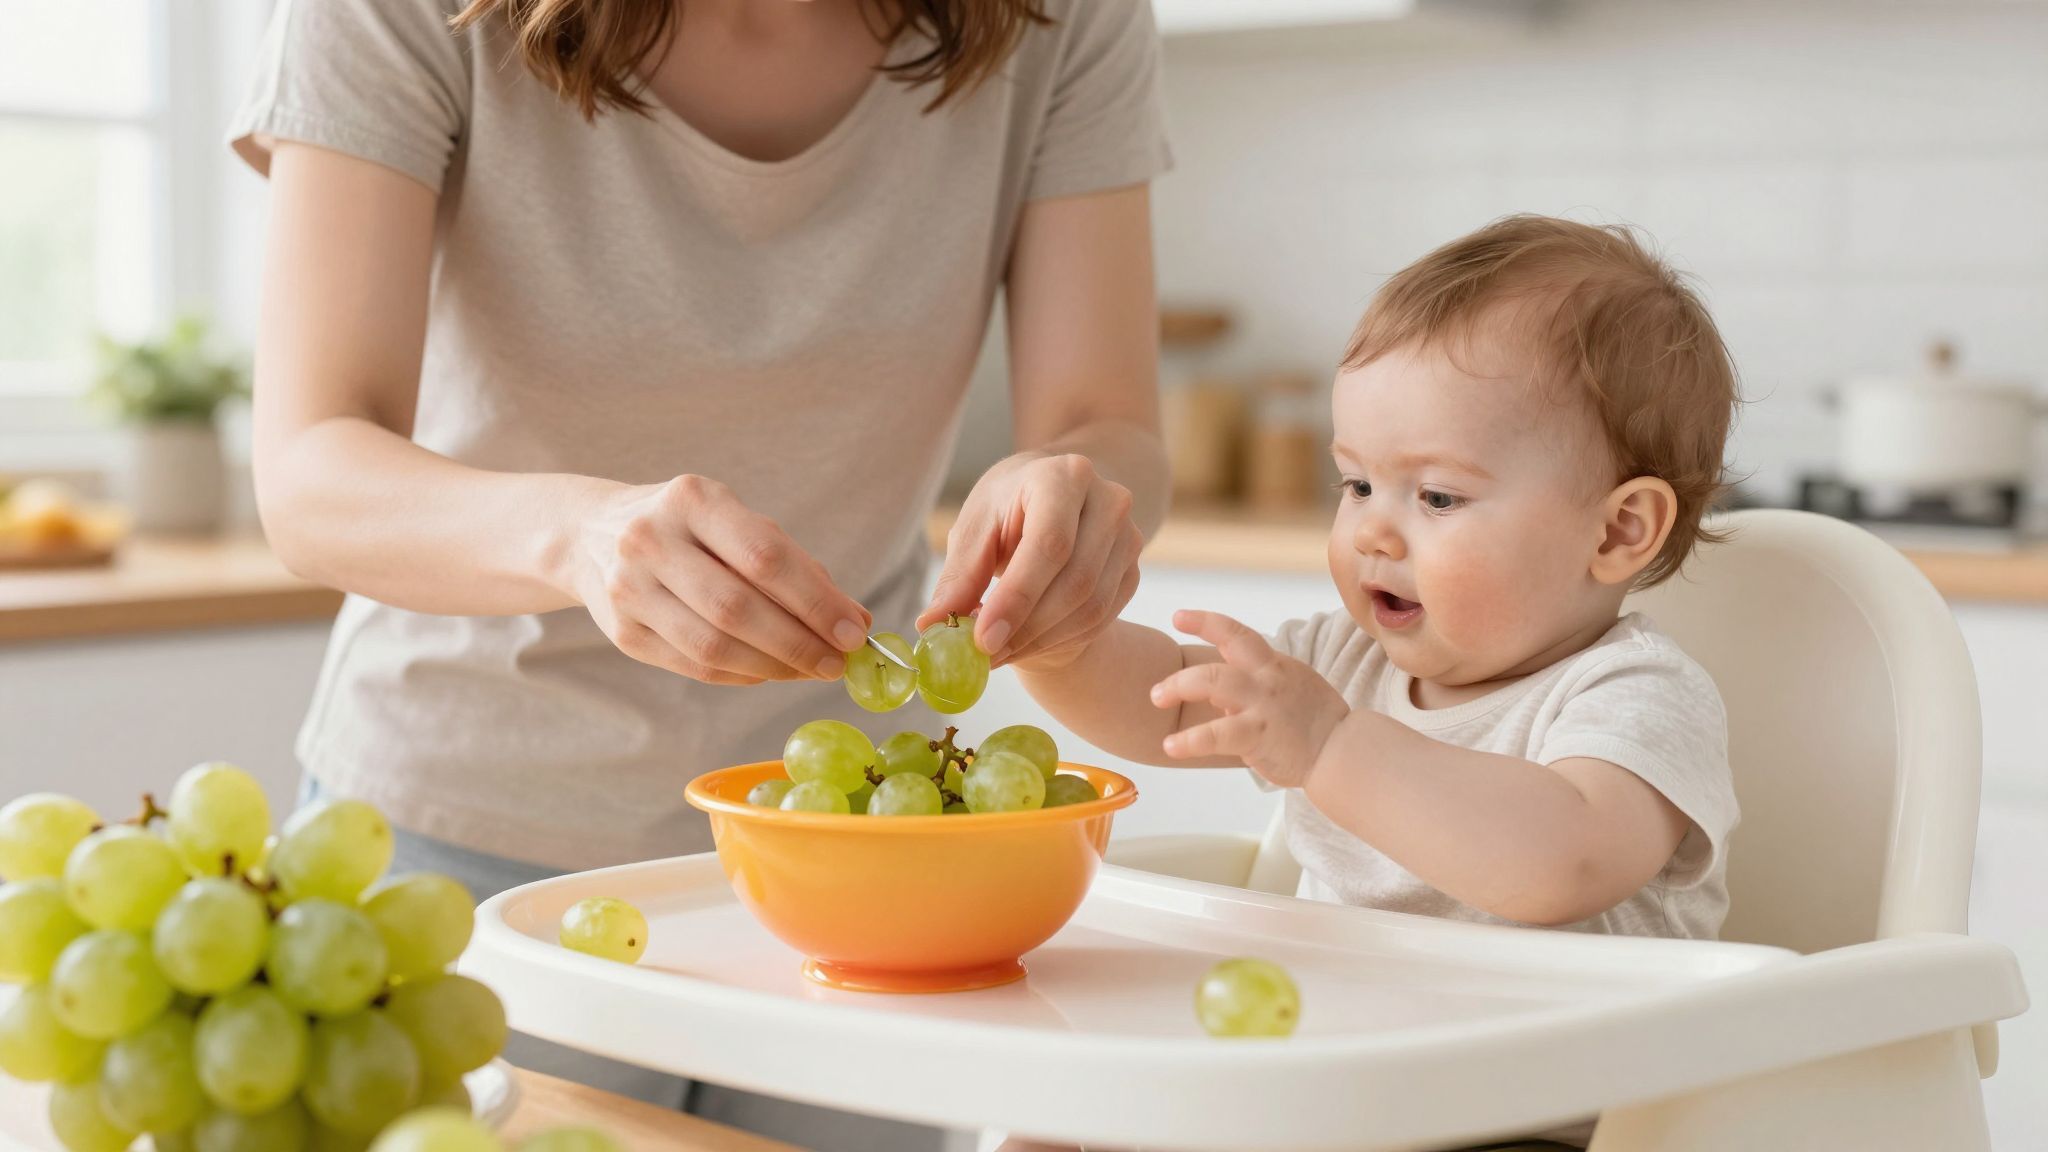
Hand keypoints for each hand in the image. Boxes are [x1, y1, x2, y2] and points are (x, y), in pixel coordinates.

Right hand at [569, 475, 870, 684]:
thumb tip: (854, 620)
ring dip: (774, 667)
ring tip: (812, 671)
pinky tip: (772, 672)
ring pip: (714, 646)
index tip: (854, 630)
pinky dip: (743, 674)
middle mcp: (652, 539)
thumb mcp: (735, 522)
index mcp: (691, 499)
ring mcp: (630, 589)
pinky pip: (695, 666)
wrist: (591, 536)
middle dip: (799, 641)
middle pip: (737, 608)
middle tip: (838, 662)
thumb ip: (794, 565)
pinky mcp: (623, 633)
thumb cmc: (688, 528)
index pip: (764, 556)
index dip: (815, 600)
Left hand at [919, 453, 1142, 668]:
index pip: (1050, 544)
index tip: (983, 639)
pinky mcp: (1132, 571)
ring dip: (1039, 641)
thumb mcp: (977, 526)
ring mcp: (1128, 539)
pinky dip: (1057, 642)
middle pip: (1076, 582)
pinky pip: (1099, 620)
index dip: (1017, 597)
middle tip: (983, 654)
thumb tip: (932, 625)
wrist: (1058, 499)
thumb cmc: (1010, 506)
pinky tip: (1025, 643)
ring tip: (997, 652)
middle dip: (1026, 628)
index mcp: (1064, 477)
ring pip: (1090, 608)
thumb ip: (960, 576)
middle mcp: (1108, 503)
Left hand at [1149, 610, 1350, 786]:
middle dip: (1184, 664)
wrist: (1345, 752)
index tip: (1178, 617)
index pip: (1238, 634)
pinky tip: (1171, 746)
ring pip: (1213, 682)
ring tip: (1157, 699)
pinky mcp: (1258, 734)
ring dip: (1178, 687)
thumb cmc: (1315, 723)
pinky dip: (1189, 740)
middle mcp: (1267, 678)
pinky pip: (1216, 734)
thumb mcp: (1289, 688)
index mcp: (1274, 665)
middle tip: (1158, 691)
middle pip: (1221, 652)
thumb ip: (1255, 684)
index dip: (1206, 622)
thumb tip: (1219, 694)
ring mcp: (1262, 704)